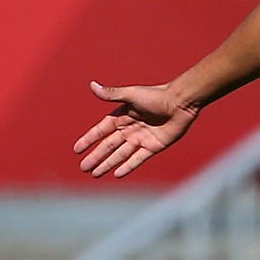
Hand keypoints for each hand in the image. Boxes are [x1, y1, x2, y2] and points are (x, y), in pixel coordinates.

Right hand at [73, 81, 198, 177]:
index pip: (102, 130)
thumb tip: (92, 85)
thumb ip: (112, 94)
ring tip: (95, 173)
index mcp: (123, 115)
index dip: (90, 139)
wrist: (182, 102)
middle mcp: (131, 128)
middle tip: (83, 168)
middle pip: (109, 145)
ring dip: (108, 163)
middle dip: (96, 156)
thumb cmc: (157, 95)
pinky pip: (138, 158)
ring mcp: (142, 138)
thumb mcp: (132, 94)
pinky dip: (128, 166)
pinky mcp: (154, 146)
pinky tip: (117, 174)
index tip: (77, 149)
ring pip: (121, 154)